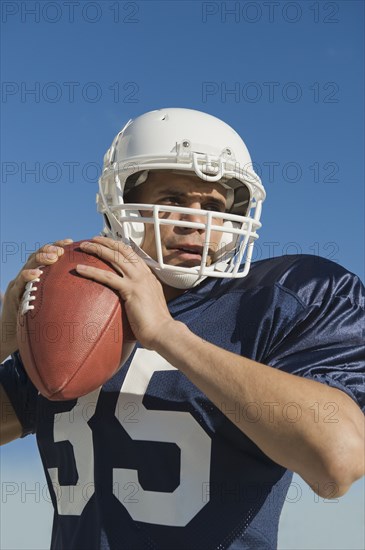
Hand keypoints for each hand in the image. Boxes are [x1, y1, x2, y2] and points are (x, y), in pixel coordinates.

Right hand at [1, 239, 72, 359]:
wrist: (14, 333)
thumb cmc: (37, 320)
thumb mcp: (52, 305)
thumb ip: (65, 295)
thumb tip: (92, 294)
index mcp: (38, 276)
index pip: (47, 255)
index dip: (57, 246)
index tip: (71, 241)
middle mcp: (28, 276)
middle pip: (38, 255)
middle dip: (50, 249)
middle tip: (62, 249)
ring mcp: (19, 284)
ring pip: (28, 264)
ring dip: (41, 258)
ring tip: (53, 257)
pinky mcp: (12, 294)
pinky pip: (19, 282)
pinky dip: (27, 276)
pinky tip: (36, 274)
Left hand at [76, 236, 175, 348]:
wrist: (163, 331)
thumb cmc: (156, 323)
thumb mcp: (149, 302)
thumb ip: (141, 295)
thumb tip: (131, 299)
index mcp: (148, 275)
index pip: (132, 254)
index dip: (118, 246)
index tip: (106, 243)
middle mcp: (143, 274)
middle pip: (123, 250)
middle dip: (106, 242)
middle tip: (92, 239)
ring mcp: (138, 280)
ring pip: (114, 257)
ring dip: (97, 249)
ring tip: (83, 246)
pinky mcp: (131, 290)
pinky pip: (107, 277)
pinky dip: (91, 271)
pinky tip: (79, 268)